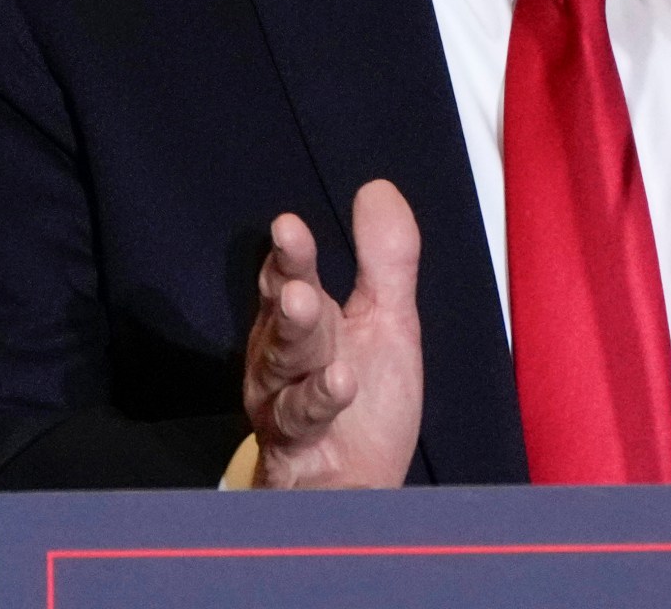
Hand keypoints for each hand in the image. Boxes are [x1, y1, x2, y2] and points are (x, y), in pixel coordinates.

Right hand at [242, 179, 425, 487]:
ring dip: (293, 336)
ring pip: (282, 367)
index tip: (289, 224)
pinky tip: (340, 379)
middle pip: (283, 318)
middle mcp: (283, 359)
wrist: (359, 484)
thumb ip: (384, 259)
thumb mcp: (387, 320)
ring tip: (306, 306)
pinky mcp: (295, 447)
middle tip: (295, 276)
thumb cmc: (366, 401)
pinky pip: (301, 421)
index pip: (291, 276)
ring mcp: (284, 402)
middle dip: (287, 291)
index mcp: (305, 322)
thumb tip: (376, 187)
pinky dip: (318, 399)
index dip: (290, 254)